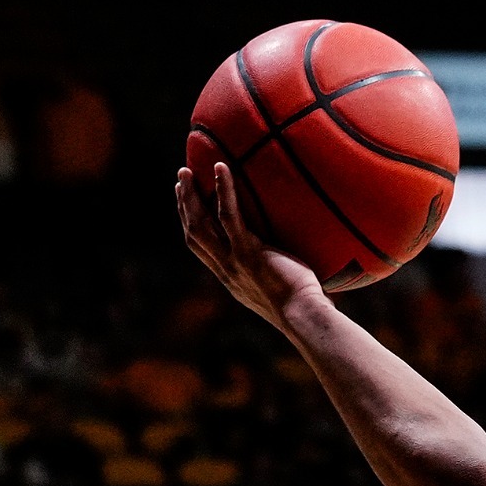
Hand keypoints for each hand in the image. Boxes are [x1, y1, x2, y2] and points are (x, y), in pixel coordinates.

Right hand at [175, 164, 328, 331]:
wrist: (304, 317)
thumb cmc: (304, 308)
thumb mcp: (281, 291)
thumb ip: (277, 274)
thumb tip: (294, 260)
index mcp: (231, 278)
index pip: (201, 248)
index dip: (190, 224)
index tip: (186, 204)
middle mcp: (226, 270)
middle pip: (193, 233)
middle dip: (183, 205)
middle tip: (181, 180)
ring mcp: (234, 261)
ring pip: (201, 223)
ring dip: (191, 196)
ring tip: (187, 171)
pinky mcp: (248, 252)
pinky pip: (230, 215)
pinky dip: (224, 190)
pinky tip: (221, 168)